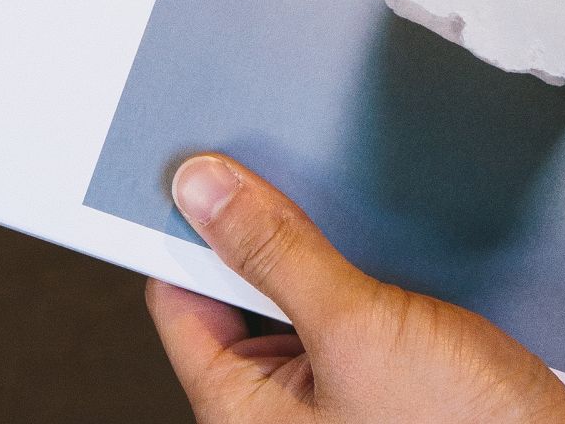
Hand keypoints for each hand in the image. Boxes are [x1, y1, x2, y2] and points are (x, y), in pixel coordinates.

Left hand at [145, 154, 564, 423]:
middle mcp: (279, 413)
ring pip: (298, 296)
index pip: (178, 300)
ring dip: (317, 247)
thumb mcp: (357, 326)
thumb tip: (202, 193)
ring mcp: (332, 401)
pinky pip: (347, 311)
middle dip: (259, 232)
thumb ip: (276, 254)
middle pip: (236, 295)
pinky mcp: (382, 383)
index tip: (200, 165)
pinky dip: (358, 270)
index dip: (185, 229)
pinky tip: (387, 239)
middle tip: (282, 165)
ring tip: (343, 203)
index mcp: (243, 412)